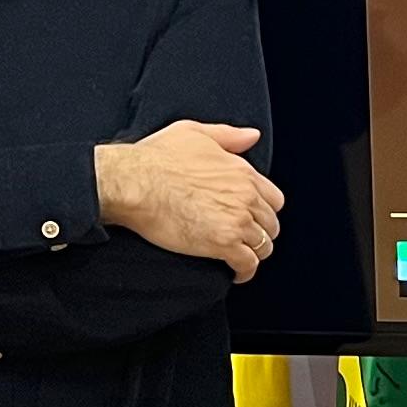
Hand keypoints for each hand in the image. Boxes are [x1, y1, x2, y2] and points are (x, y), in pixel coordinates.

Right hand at [96, 120, 282, 281]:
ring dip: (253, 253)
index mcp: (242, 172)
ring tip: (238, 257)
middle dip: (258, 233)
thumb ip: (228, 136)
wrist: (134, 183)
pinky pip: (248, 264)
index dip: (263, 211)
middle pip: (270, 224)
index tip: (250, 218)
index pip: (273, 199)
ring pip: (263, 245)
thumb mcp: (194, 133)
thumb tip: (253, 136)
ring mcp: (237, 220)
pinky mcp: (223, 243)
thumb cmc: (155, 158)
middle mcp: (246, 196)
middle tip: (242, 239)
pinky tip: (235, 272)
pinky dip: (244, 271)